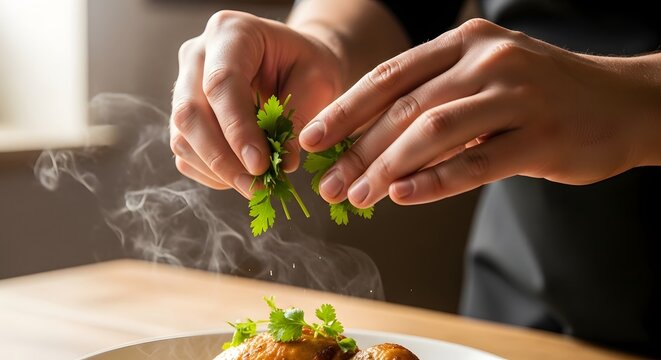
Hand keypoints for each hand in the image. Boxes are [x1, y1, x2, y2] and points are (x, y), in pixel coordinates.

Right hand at [170, 10, 341, 197]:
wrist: (294, 63)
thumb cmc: (308, 66)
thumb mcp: (317, 81)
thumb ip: (298, 117)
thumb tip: (283, 163)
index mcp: (231, 32)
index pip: (221, 83)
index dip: (237, 129)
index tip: (260, 165)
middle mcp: (197, 55)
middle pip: (190, 112)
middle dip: (222, 158)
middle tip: (256, 185)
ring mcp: (184, 84)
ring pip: (182, 136)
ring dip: (216, 170)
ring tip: (254, 185)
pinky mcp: (183, 114)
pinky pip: (185, 150)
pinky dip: (210, 172)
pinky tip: (240, 177)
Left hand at [299, 18, 658, 206]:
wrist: (623, 102)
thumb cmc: (542, 94)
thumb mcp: (484, 78)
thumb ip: (433, 100)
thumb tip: (370, 142)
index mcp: (465, 43)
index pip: (390, 76)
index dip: (346, 109)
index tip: (313, 138)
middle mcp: (487, 61)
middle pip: (405, 108)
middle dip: (359, 149)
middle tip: (329, 183)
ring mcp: (517, 97)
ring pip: (434, 133)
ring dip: (387, 168)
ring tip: (358, 197)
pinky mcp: (542, 137)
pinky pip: (476, 163)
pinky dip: (435, 182)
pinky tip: (404, 197)